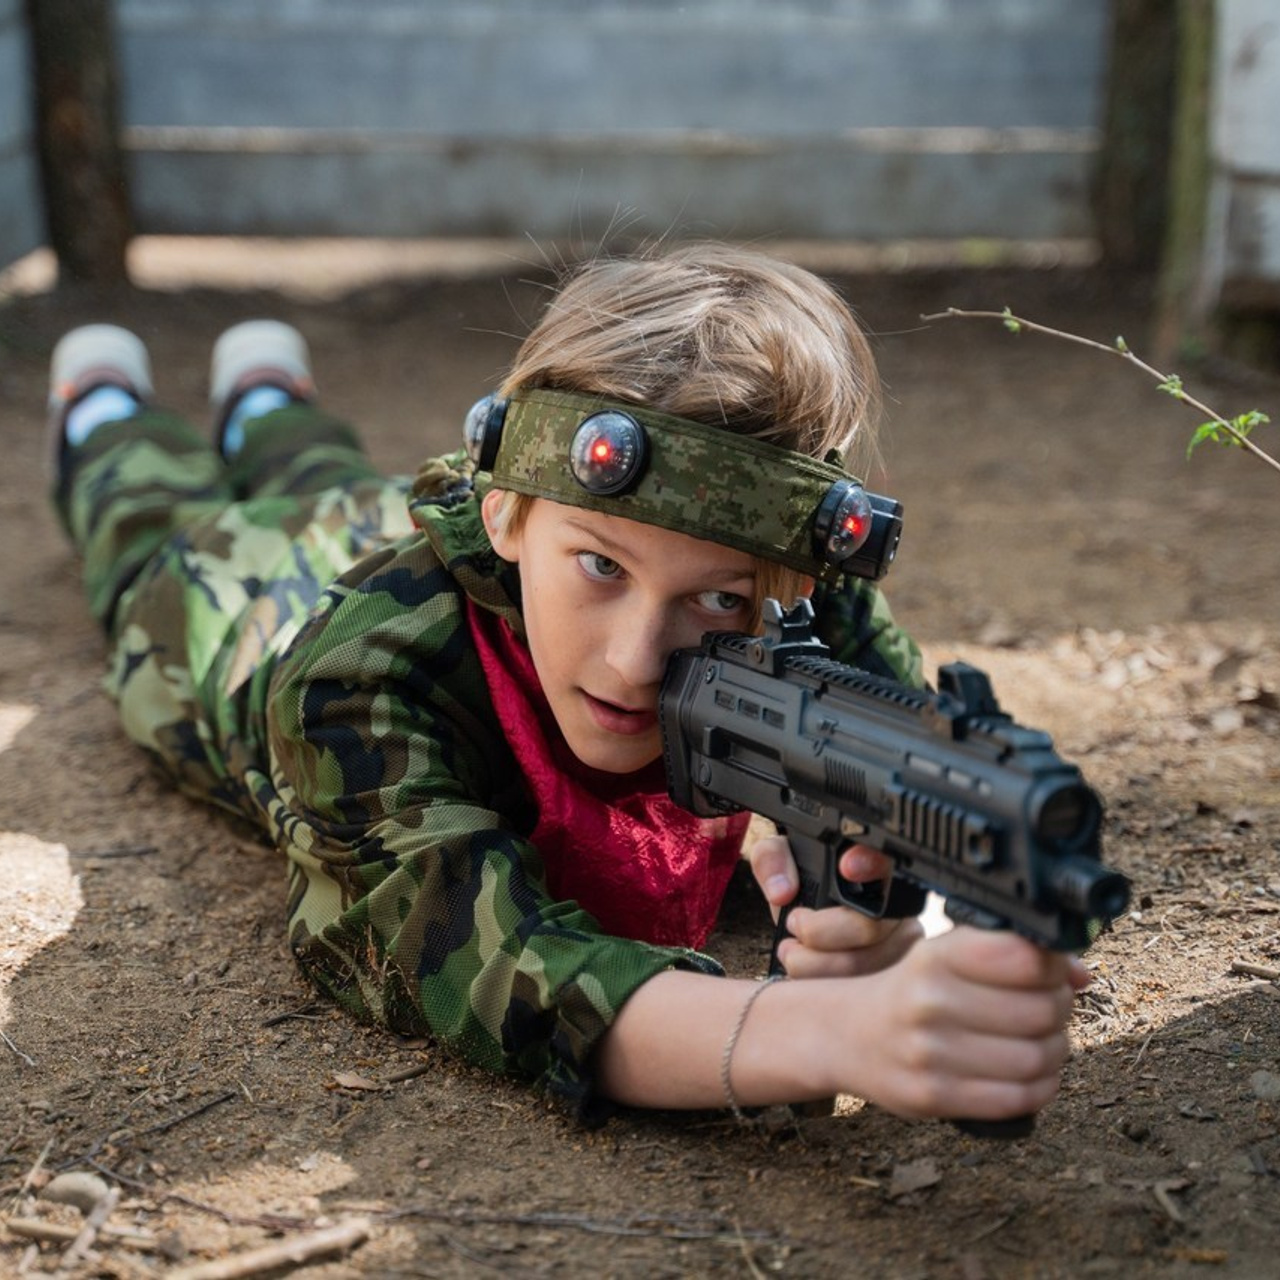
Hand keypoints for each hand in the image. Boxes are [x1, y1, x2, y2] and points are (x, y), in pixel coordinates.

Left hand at [747, 832, 922, 977]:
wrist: (802, 916)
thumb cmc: (798, 884)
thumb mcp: (779, 859)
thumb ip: (773, 859)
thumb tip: (782, 891)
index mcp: (875, 871)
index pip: (887, 863)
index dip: (872, 864)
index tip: (845, 867)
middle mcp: (898, 910)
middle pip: (870, 929)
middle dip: (819, 936)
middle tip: (793, 931)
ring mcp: (899, 949)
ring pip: (864, 968)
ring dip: (815, 967)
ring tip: (792, 954)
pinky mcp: (887, 983)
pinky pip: (859, 995)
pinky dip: (824, 988)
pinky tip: (807, 976)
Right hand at [846, 927, 1091, 1121]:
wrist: (848, 1035)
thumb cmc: (909, 991)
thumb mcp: (945, 956)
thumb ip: (1009, 955)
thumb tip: (1079, 974)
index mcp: (935, 957)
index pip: (1022, 957)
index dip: (1053, 965)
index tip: (1052, 969)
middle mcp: (930, 1002)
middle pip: (1040, 1010)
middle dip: (1060, 1007)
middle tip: (1052, 1005)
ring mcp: (931, 1053)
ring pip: (1037, 1057)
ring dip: (1055, 1050)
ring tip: (1042, 1040)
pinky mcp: (935, 1096)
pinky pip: (1019, 1099)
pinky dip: (1040, 1086)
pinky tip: (1030, 1072)